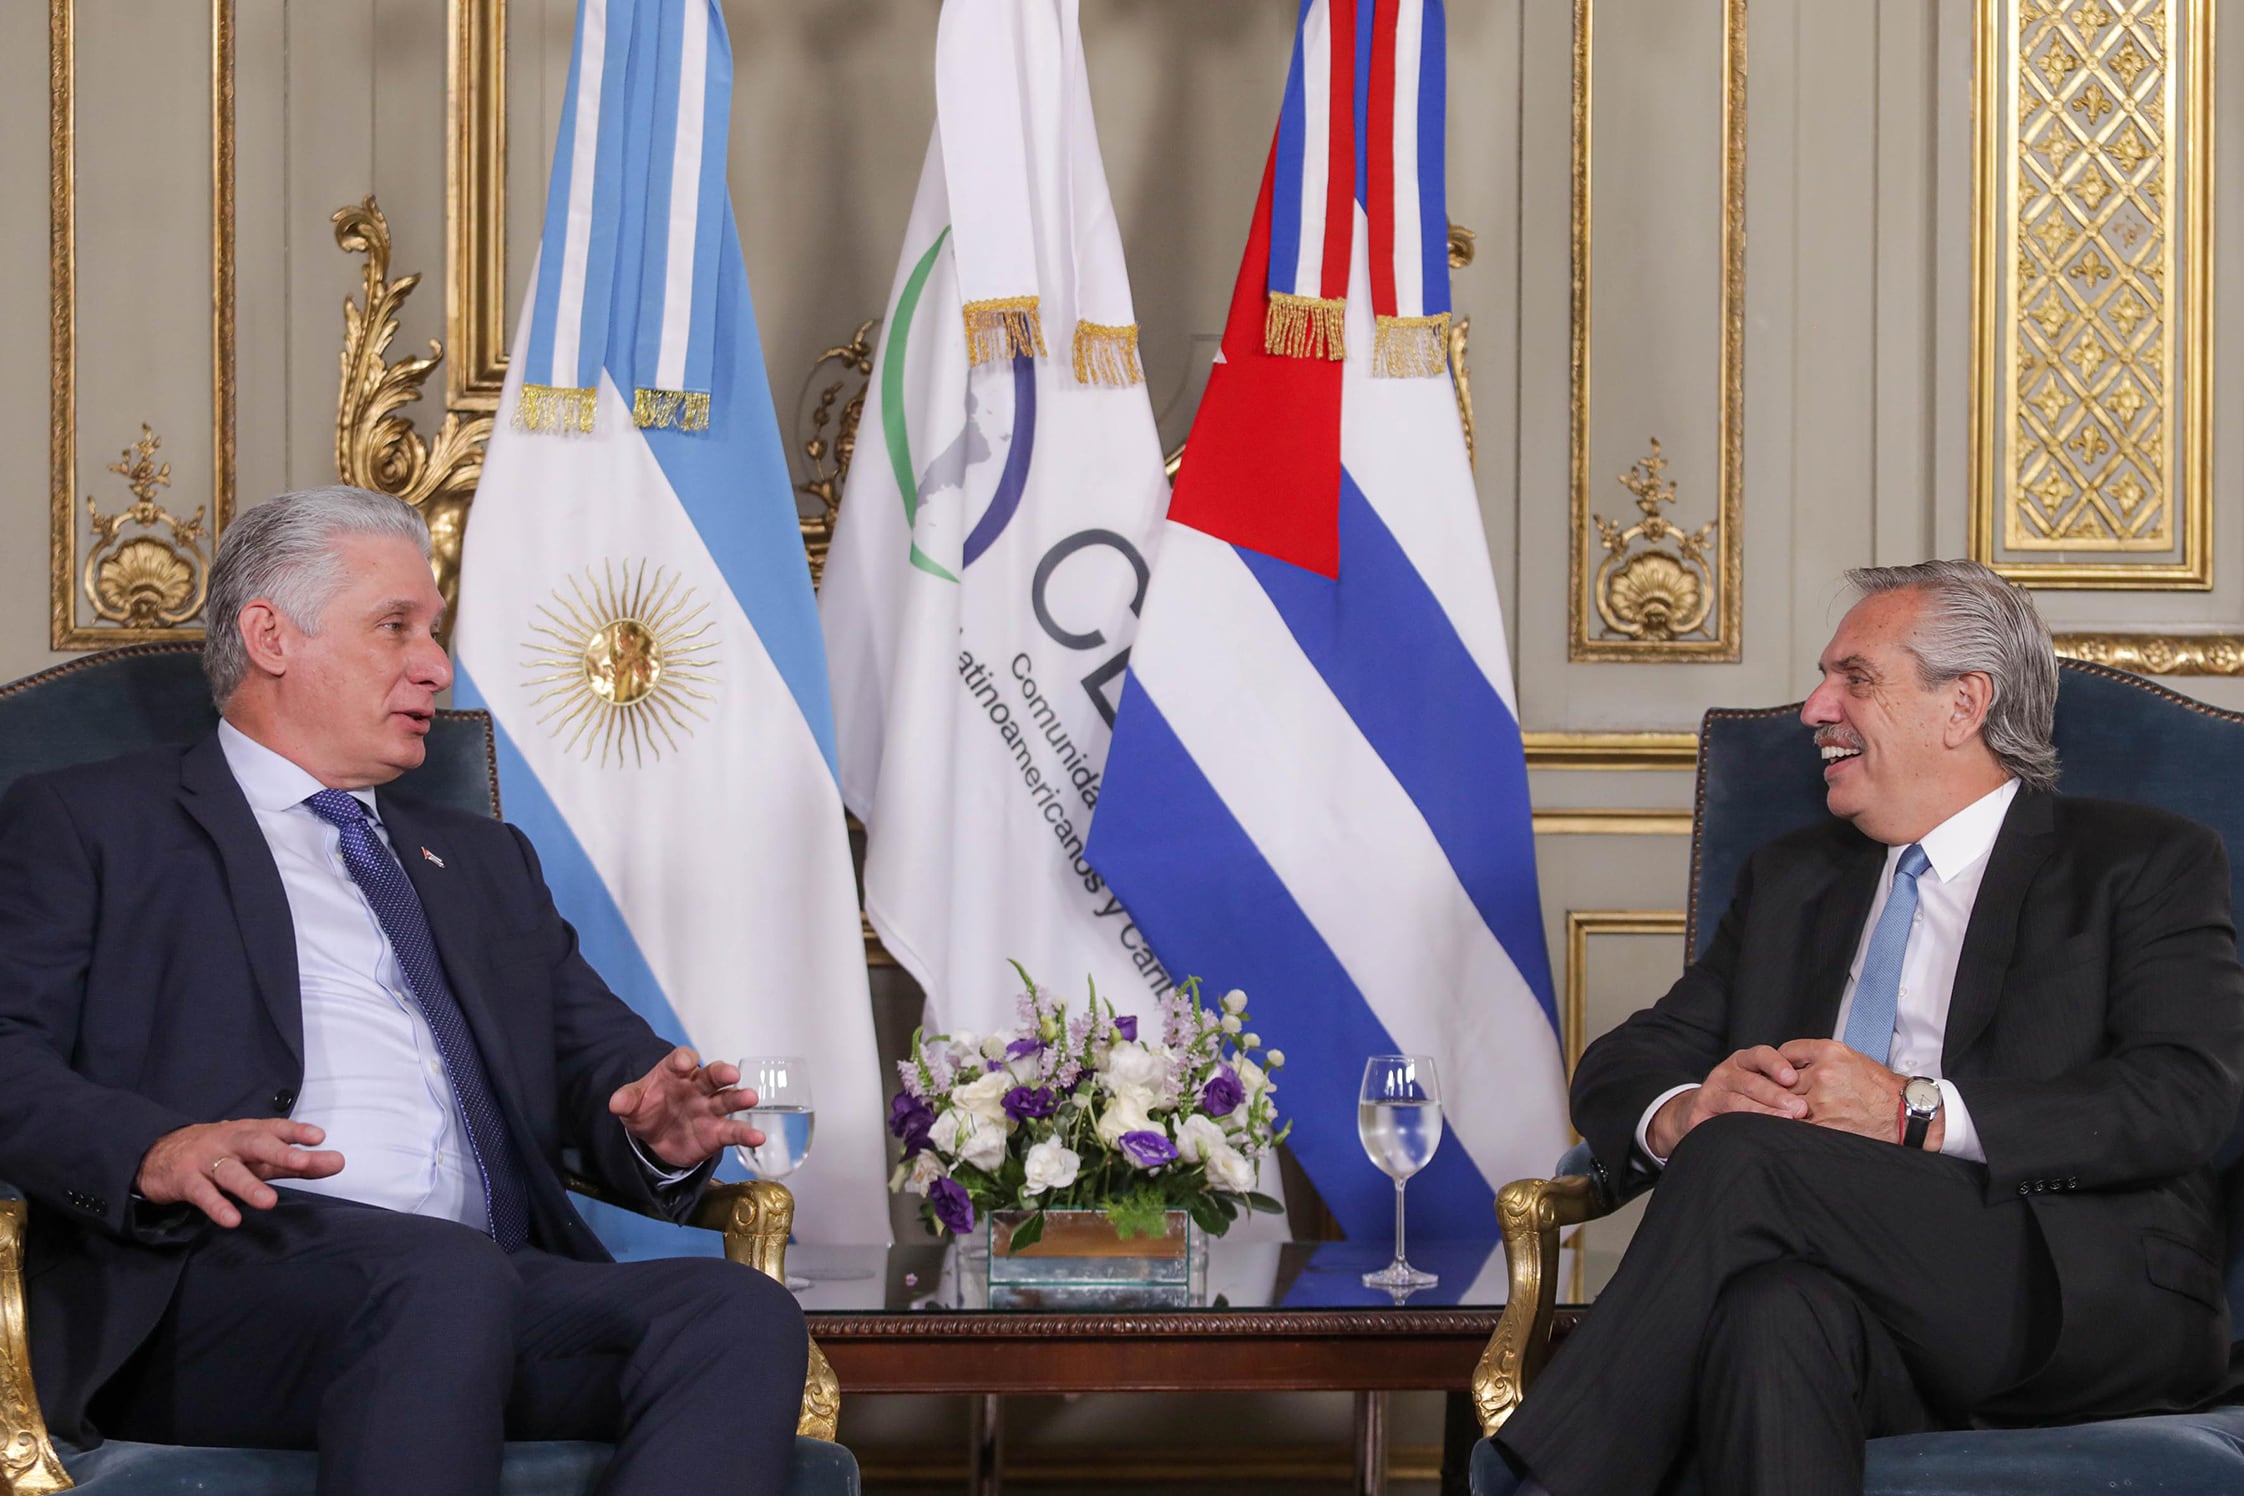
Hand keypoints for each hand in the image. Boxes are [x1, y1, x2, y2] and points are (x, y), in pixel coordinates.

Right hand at [135, 1119, 344, 1228]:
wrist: (160, 1154)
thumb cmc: (223, 1153)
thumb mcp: (259, 1156)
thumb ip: (297, 1162)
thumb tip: (338, 1162)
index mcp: (249, 1132)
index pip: (275, 1129)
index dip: (297, 1132)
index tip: (319, 1137)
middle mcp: (229, 1142)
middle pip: (255, 1144)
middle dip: (280, 1152)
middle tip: (302, 1163)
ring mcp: (206, 1160)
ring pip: (229, 1171)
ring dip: (249, 1186)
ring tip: (270, 1202)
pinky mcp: (186, 1181)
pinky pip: (202, 1194)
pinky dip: (217, 1206)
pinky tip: (231, 1220)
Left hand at [609, 1046, 761, 1169]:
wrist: (656, 1137)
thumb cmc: (648, 1109)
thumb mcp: (631, 1104)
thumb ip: (626, 1100)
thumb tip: (615, 1102)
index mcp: (676, 1072)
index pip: (682, 1058)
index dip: (683, 1059)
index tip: (684, 1063)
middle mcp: (698, 1086)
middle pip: (712, 1074)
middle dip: (722, 1072)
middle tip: (730, 1074)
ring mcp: (710, 1108)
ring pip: (727, 1099)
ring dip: (739, 1098)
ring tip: (750, 1097)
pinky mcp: (717, 1132)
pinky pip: (734, 1131)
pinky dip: (747, 1134)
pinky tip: (758, 1137)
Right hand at [1646, 1045, 1808, 1157]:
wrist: (1701, 1111)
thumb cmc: (1744, 1098)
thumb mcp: (1763, 1084)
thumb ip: (1786, 1086)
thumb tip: (1824, 1092)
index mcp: (1745, 1061)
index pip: (1761, 1055)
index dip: (1776, 1064)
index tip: (1792, 1077)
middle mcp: (1727, 1072)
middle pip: (1752, 1080)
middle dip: (1777, 1094)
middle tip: (1800, 1108)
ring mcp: (1713, 1091)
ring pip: (1738, 1100)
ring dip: (1763, 1111)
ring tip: (1785, 1120)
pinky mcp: (1701, 1111)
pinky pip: (1722, 1118)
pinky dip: (1741, 1124)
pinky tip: (1757, 1132)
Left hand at [1777, 1039, 1929, 1144]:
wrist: (1903, 1113)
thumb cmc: (1878, 1087)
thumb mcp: (1850, 1058)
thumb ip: (1819, 1058)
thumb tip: (1789, 1064)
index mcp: (1830, 1052)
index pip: (1786, 1052)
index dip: (1779, 1064)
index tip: (1778, 1072)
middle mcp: (1823, 1073)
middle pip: (1781, 1079)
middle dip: (1779, 1088)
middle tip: (1778, 1094)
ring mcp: (1822, 1099)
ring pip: (1785, 1102)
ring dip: (1784, 1107)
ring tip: (1787, 1110)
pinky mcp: (1823, 1123)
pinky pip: (1794, 1123)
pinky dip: (1791, 1124)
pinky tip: (1795, 1124)